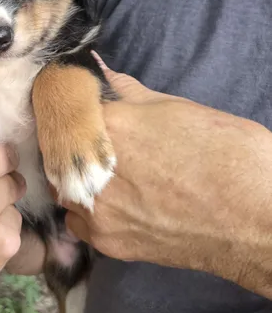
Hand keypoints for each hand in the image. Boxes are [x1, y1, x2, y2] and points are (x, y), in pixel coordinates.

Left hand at [62, 59, 271, 296]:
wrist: (256, 219)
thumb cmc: (228, 155)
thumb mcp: (179, 109)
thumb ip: (130, 93)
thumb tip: (101, 70)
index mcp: (110, 124)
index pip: (69, 111)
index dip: (76, 113)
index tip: (85, 116)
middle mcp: (92, 168)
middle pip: (59, 152)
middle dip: (71, 148)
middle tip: (99, 150)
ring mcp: (97, 208)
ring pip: (66, 189)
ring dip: (78, 182)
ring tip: (110, 179)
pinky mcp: (108, 242)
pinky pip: (81, 223)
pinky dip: (90, 213)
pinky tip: (116, 205)